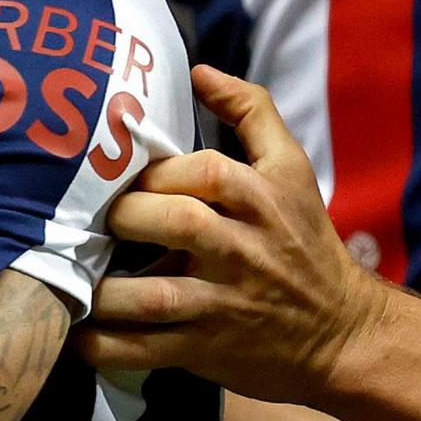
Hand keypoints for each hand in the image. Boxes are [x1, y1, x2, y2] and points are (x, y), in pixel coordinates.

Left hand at [79, 66, 390, 403]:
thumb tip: (198, 70)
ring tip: (76, 274)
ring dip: (105, 288)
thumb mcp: (293, 170)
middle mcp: (242, 251)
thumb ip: (251, 112)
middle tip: (97, 219)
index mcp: (261, 200)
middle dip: (126, 216)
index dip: (156, 171)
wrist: (343, 333)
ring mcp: (222, 305)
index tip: (128, 176)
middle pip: (177, 222)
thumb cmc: (305, 244)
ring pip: (155, 294)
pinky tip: (80, 331)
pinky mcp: (206, 350)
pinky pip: (144, 349)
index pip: (203, 171)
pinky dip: (104, 344)